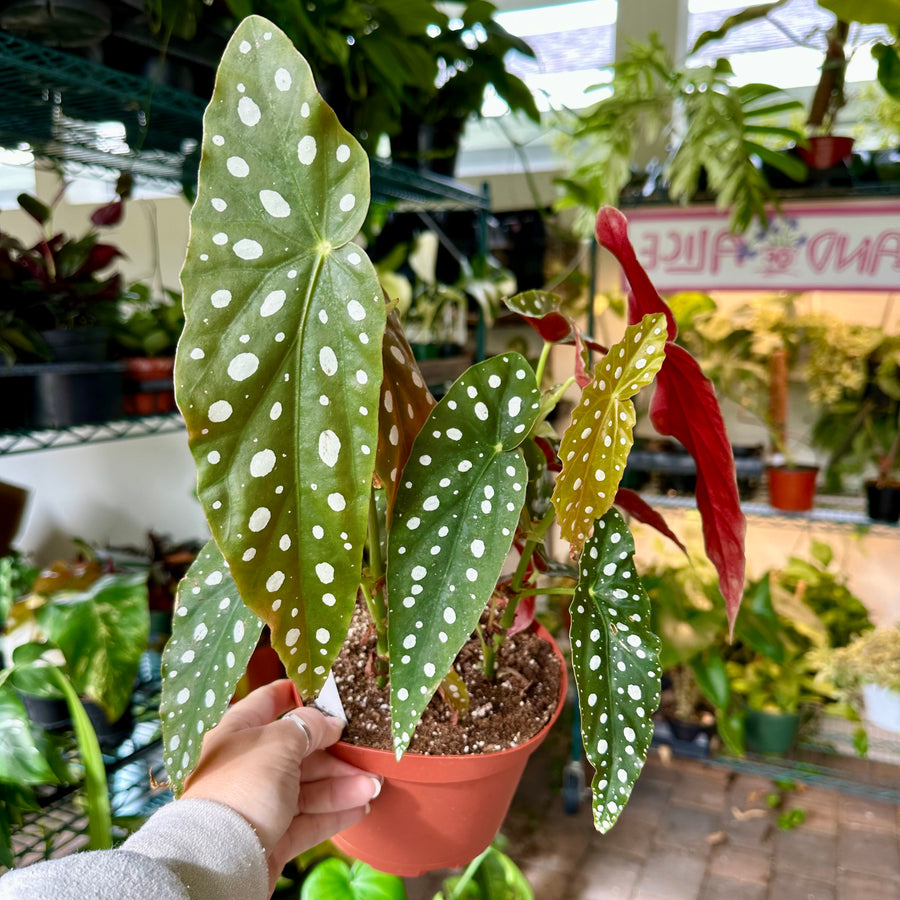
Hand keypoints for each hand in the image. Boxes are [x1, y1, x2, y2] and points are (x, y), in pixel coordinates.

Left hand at [181, 679, 378, 893]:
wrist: (218, 859)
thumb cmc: (242, 787)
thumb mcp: (280, 743)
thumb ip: (310, 726)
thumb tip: (331, 722)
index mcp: (239, 731)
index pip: (270, 702)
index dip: (299, 694)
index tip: (330, 693)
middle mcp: (247, 764)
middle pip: (298, 750)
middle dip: (335, 753)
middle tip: (366, 754)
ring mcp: (259, 802)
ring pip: (307, 787)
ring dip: (342, 785)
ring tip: (373, 786)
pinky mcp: (270, 835)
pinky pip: (307, 820)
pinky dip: (334, 813)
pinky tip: (359, 807)